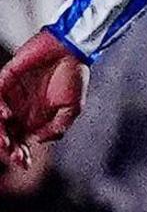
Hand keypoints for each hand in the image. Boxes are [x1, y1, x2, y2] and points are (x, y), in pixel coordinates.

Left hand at [0, 32, 87, 161]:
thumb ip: (57, 127)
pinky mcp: (6, 78)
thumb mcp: (73, 109)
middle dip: (7, 146)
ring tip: (6, 142)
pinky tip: (7, 115)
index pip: (20, 139)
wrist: (72, 49)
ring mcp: (12, 94)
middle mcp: (20, 107)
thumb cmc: (75, 76)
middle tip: (13, 154)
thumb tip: (38, 141)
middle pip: (5, 132)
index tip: (23, 162)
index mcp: (35, 117)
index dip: (19, 153)